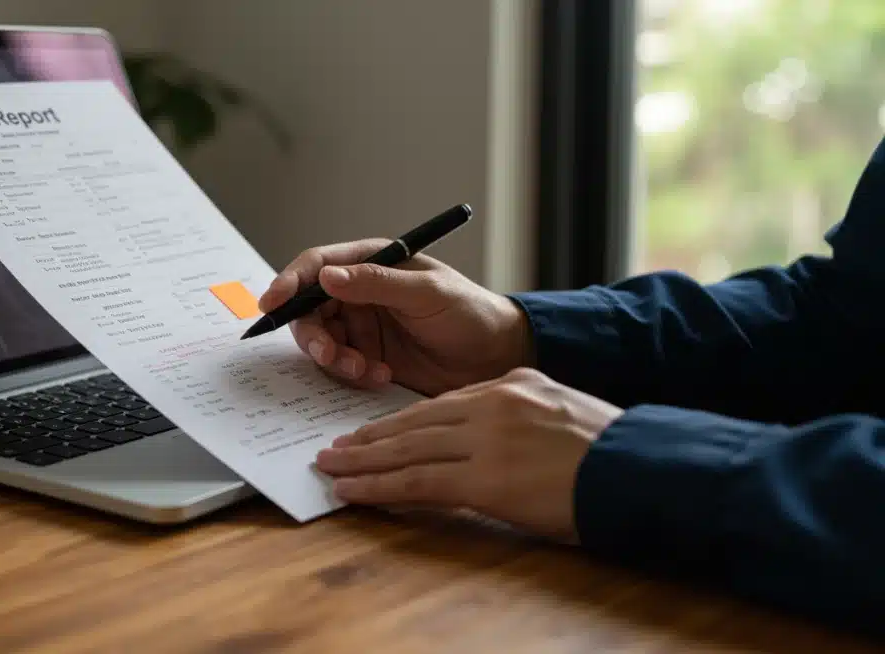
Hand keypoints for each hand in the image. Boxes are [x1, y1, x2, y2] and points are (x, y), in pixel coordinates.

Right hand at [259, 239, 531, 396]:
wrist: (498, 358)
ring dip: (334, 359)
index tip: (272, 303)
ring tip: (365, 370)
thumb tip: (328, 276)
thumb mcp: (427, 293)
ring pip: (321, 342)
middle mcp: (359, 293)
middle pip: (309, 309)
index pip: (317, 266)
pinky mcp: (367, 359)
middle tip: (330, 355)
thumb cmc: (472, 313)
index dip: (289, 282)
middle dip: (313, 335)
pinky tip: (380, 376)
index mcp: (371, 263)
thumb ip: (377, 283)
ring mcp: (362, 328)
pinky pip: (340, 368)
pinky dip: (352, 375)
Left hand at [314, 368, 622, 542]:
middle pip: (414, 422)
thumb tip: (491, 436)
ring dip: (362, 462)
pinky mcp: (485, 478)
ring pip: (406, 450)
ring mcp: (485, 440)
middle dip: (370, 438)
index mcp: (510, 386)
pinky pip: (417, 483)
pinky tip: (352, 492)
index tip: (372, 432)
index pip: (440, 405)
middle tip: (335, 448)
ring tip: (331, 469)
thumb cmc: (610, 452)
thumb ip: (521, 415)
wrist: (641, 470)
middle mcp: (491, 404)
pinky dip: (379, 488)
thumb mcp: (560, 412)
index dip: (400, 422)